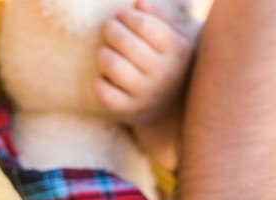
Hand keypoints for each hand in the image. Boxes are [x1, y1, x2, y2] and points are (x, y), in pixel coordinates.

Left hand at [95, 0, 200, 155]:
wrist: (172, 112)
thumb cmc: (169, 66)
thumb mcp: (176, 41)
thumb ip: (161, 19)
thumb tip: (139, 3)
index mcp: (176, 52)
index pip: (145, 25)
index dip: (127, 16)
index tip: (122, 16)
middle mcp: (163, 74)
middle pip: (126, 44)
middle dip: (111, 29)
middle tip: (109, 28)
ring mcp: (146, 95)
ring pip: (113, 66)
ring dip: (103, 54)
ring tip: (105, 53)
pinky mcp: (129, 112)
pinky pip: (106, 95)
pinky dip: (99, 83)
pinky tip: (103, 78)